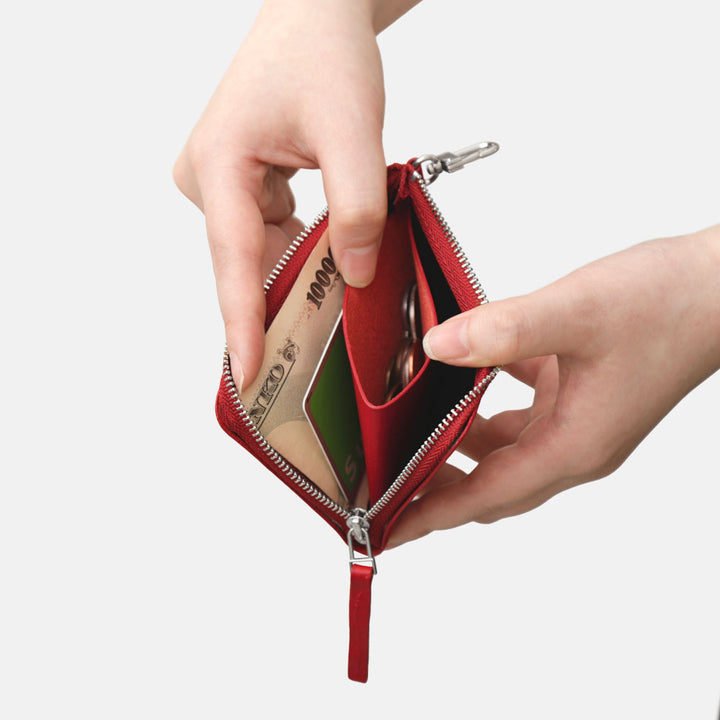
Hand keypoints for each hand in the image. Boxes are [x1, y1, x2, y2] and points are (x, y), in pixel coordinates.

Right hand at [173, 0, 420, 390]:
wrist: (316, 14)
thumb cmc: (321, 51)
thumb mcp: (352, 131)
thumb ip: (357, 208)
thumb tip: (354, 274)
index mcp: (220, 165)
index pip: (234, 261)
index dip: (243, 324)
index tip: (247, 375)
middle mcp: (209, 179)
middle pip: (244, 264)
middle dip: (277, 306)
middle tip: (302, 364)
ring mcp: (222, 183)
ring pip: (258, 253)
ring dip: (295, 275)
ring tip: (328, 307)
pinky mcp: (241, 184)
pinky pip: (267, 235)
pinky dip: (298, 252)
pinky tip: (325, 262)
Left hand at [388, 226, 719, 546]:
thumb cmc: (669, 304)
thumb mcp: (576, 313)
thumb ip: (502, 331)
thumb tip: (437, 348)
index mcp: (573, 445)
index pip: (486, 495)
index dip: (433, 513)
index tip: (390, 528)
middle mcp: (576, 443)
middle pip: (493, 483)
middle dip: (440, 487)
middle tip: (390, 481)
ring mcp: (581, 420)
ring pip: (506, 447)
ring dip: (462, 443)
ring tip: (415, 430)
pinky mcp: (583, 392)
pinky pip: (524, 409)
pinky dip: (489, 401)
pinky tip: (466, 372)